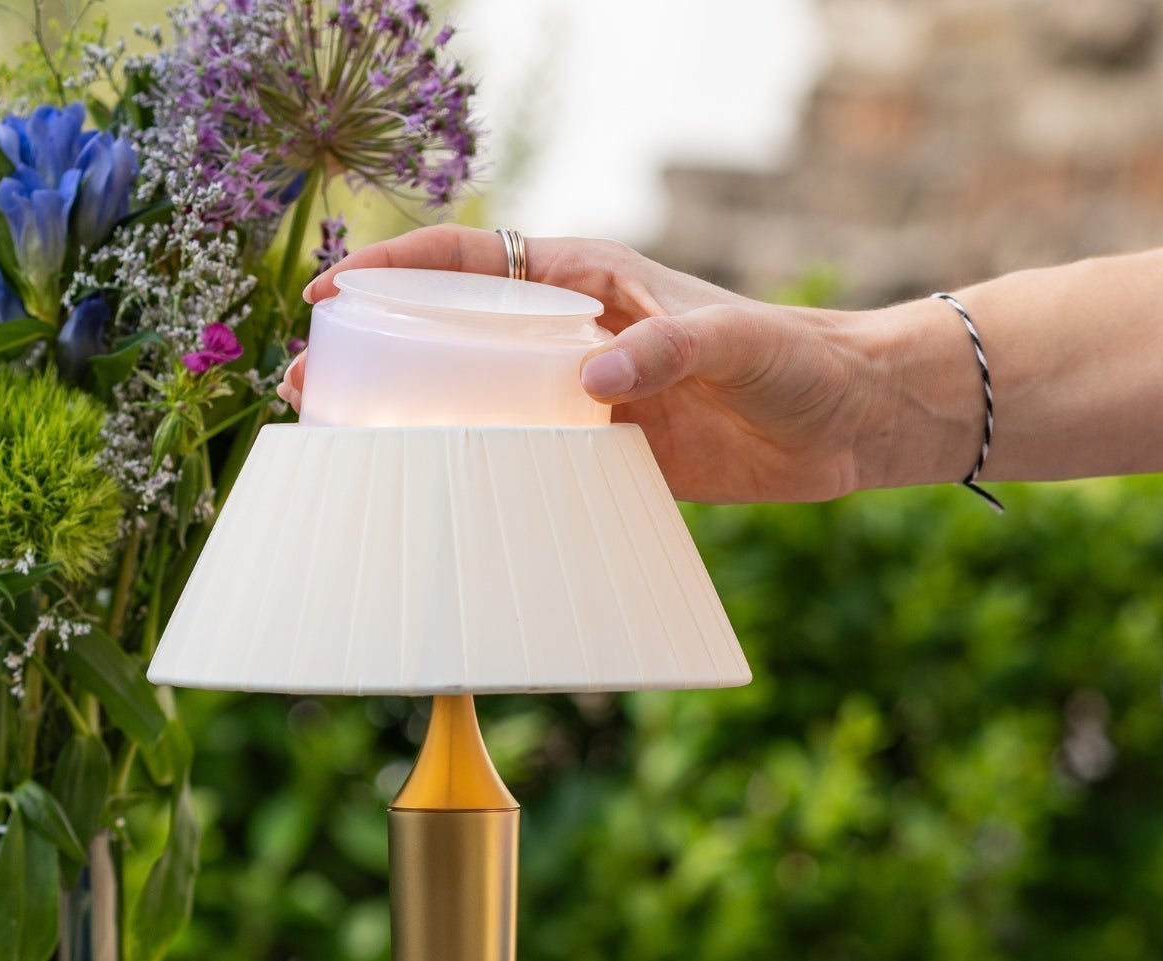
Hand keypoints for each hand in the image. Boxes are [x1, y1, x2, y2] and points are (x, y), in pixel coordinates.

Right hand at [286, 225, 978, 503]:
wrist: (854, 422)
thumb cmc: (801, 362)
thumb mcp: (736, 345)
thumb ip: (668, 348)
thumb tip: (590, 378)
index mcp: (591, 281)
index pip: (472, 260)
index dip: (397, 270)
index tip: (336, 292)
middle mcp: (575, 335)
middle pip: (453, 331)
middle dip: (377, 348)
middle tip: (308, 378)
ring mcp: (583, 397)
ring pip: (475, 399)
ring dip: (412, 418)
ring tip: (342, 442)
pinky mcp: (603, 455)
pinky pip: (521, 461)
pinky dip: (475, 475)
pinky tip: (434, 499)